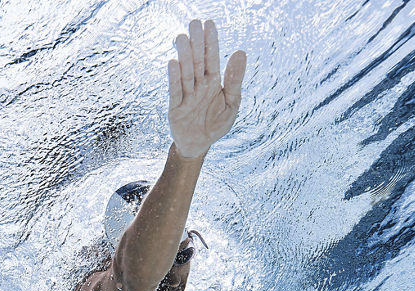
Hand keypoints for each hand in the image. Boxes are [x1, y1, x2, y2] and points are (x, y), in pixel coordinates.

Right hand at [168, 19, 246, 158]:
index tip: (209, 24)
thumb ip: (235, 81)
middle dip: (196, 44)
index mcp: (213, 83)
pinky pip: (175, 92)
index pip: (212, 59)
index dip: (211, 42)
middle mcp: (198, 86)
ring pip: (186, 74)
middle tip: (194, 23)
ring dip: (184, 57)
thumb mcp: (231, 104)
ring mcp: (186, 95)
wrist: (199, 145)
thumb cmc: (216, 124)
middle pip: (197, 62)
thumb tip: (240, 52)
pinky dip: (174, 79)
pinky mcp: (175, 108)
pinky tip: (173, 63)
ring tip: (182, 38)